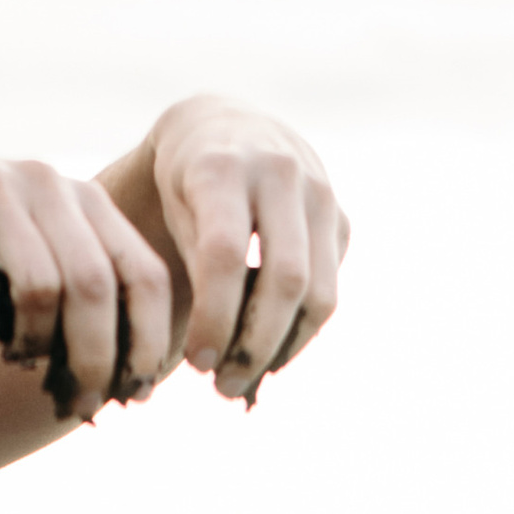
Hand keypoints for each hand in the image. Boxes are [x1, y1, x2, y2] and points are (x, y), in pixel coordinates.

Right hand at [0, 143, 174, 419]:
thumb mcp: (38, 262)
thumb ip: (84, 306)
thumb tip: (132, 389)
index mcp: (87, 200)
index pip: (145, 275)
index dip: (148, 342)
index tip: (135, 396)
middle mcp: (50, 184)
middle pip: (95, 287)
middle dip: (92, 360)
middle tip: (78, 404)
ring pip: (41, 288)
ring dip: (31, 345)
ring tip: (15, 357)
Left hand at [138, 96, 348, 402]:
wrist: (228, 126)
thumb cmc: (186, 184)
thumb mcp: (172, 213)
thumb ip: (192, 271)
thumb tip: (210, 358)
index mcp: (223, 166)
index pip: (226, 255)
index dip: (214, 318)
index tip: (196, 362)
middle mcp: (280, 171)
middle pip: (284, 279)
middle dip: (254, 344)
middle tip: (223, 386)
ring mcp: (320, 192)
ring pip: (318, 292)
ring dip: (283, 349)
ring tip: (245, 377)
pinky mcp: (341, 216)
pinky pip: (328, 291)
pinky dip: (300, 333)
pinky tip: (267, 352)